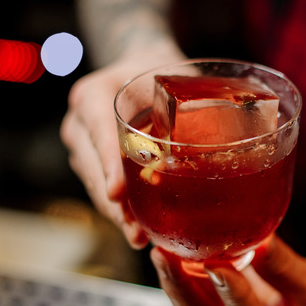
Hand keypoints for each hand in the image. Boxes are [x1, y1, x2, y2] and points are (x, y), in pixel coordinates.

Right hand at [60, 45, 184, 246]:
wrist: (140, 67)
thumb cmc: (159, 73)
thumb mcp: (170, 79)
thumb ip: (184, 103)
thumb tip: (226, 132)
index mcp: (92, 97)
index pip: (99, 134)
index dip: (109, 166)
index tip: (117, 194)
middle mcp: (79, 123)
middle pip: (94, 170)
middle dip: (115, 205)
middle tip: (136, 231)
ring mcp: (82, 146)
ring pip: (96, 186)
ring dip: (118, 214)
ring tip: (140, 238)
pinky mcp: (93, 163)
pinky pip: (104, 189)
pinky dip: (122, 210)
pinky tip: (141, 230)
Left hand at [150, 236, 305, 305]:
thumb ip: (284, 267)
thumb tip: (255, 238)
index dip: (231, 294)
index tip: (215, 263)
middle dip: (181, 288)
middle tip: (162, 254)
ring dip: (178, 281)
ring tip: (162, 247)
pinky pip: (201, 303)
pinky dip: (189, 277)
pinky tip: (175, 251)